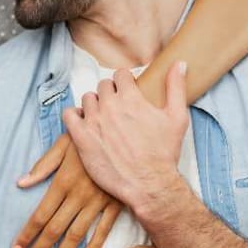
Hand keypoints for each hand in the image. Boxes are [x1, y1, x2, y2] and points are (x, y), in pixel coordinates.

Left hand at [13, 134, 123, 247]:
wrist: (124, 132)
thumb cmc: (89, 136)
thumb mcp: (63, 144)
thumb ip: (42, 166)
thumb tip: (21, 183)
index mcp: (62, 182)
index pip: (39, 216)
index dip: (26, 235)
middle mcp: (78, 196)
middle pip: (54, 230)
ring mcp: (98, 202)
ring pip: (76, 234)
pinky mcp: (116, 203)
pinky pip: (103, 229)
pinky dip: (94, 246)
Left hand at [63, 61, 188, 214]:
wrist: (148, 184)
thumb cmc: (164, 153)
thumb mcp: (177, 117)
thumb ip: (176, 87)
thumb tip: (179, 63)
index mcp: (131, 98)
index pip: (120, 75)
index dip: (125, 82)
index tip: (127, 92)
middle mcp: (110, 106)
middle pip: (103, 86)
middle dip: (111, 93)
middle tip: (117, 109)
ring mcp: (94, 121)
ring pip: (87, 99)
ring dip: (94, 105)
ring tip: (103, 118)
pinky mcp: (81, 138)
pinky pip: (69, 115)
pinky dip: (74, 116)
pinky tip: (84, 124)